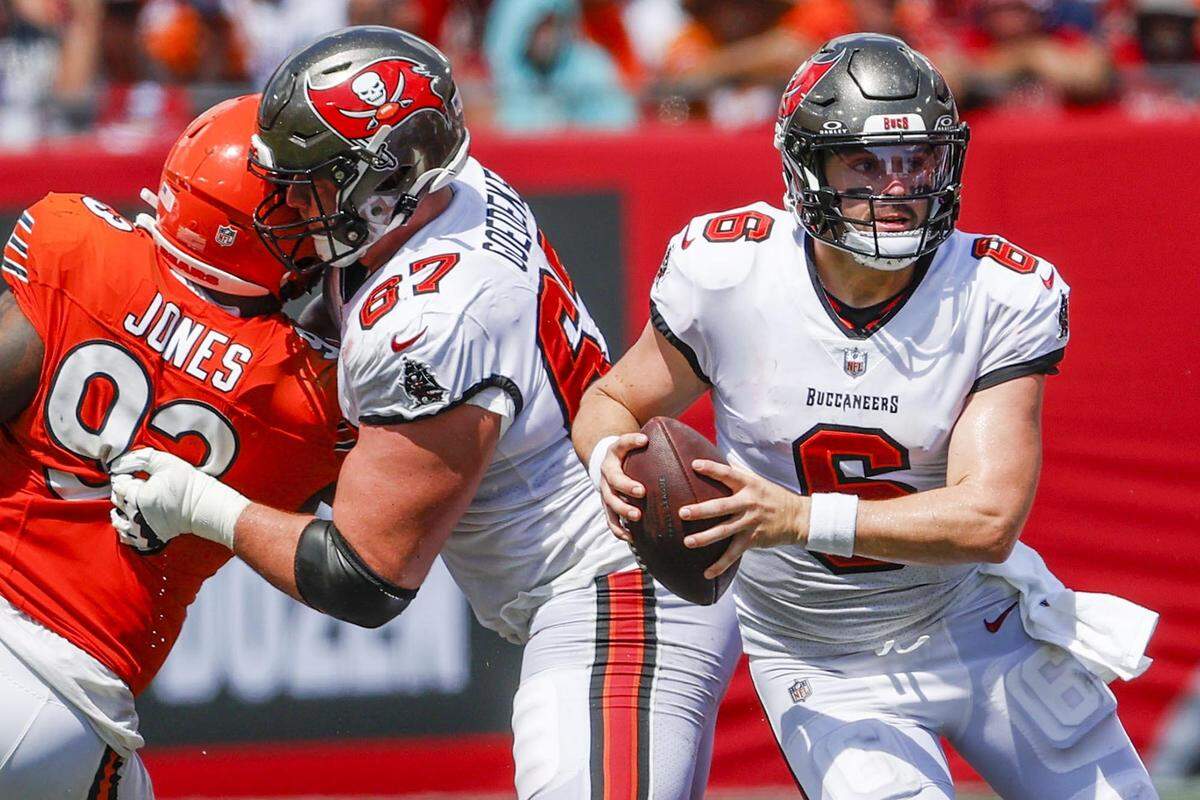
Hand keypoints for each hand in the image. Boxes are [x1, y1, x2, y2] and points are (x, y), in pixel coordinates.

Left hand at [109, 448, 249, 551]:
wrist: (204, 507)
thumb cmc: (188, 484)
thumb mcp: (165, 462)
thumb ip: (141, 458)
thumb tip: (122, 463)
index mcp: (137, 496)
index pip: (118, 484)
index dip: (124, 476)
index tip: (134, 474)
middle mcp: (134, 515)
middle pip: (117, 500)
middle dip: (123, 491)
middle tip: (136, 485)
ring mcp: (140, 530)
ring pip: (117, 520)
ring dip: (120, 510)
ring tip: (130, 502)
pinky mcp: (147, 539)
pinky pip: (126, 537)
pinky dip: (124, 528)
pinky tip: (130, 520)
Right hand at [597, 432, 648, 542]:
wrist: (608, 465)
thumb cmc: (629, 454)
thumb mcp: (635, 442)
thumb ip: (647, 440)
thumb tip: (676, 432)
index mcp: (614, 455)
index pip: (621, 444)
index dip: (631, 441)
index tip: (645, 440)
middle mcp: (607, 474)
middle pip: (613, 480)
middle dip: (626, 486)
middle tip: (642, 491)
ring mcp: (605, 491)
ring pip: (610, 503)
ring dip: (623, 510)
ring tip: (637, 516)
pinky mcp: (608, 506)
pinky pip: (610, 520)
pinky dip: (619, 530)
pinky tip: (632, 538)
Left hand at [679, 460, 806, 579]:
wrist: (797, 517)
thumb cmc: (771, 496)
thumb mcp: (757, 480)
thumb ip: (736, 472)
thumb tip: (716, 457)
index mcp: (748, 485)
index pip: (728, 474)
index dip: (712, 469)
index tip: (695, 465)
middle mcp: (748, 503)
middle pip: (721, 506)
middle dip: (701, 510)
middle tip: (683, 513)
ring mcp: (750, 522)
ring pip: (724, 531)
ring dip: (705, 538)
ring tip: (688, 542)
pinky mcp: (752, 539)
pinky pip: (734, 554)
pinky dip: (720, 565)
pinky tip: (706, 573)